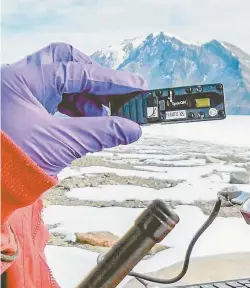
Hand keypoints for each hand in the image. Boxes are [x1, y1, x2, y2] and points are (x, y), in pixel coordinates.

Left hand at [1, 43, 146, 175]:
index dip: (111, 80)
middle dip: (94, 78)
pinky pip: (55, 96)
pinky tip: (86, 121)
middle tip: (114, 95)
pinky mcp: (24, 106)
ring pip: (61, 79)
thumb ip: (100, 133)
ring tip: (101, 116)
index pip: (77, 71)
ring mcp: (21, 92)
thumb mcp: (61, 144)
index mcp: (24, 80)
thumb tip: (132, 129)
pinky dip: (74, 106)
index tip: (136, 87)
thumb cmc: (9, 162)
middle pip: (66, 62)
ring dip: (85, 95)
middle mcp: (20, 79)